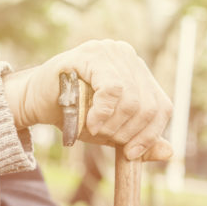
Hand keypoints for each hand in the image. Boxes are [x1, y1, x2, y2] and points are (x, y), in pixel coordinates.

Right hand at [2, 40, 173, 160]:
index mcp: (138, 71)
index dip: (151, 134)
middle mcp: (128, 56)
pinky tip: (91, 124)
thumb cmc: (76, 114)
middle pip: (148, 105)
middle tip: (107, 140)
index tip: (131, 154)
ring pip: (132, 99)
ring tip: (93, 130)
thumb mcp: (113, 131)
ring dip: (112, 125)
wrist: (36, 103)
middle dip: (128, 132)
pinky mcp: (90, 54)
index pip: (161, 106)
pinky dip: (103, 113)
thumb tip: (170, 152)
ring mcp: (109, 51)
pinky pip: (112, 88)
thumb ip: (140, 139)